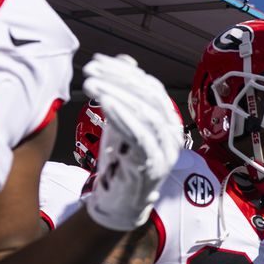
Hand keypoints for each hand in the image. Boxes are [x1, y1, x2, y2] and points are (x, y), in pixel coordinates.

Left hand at [81, 54, 184, 231]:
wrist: (120, 203)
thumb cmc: (120, 161)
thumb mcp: (121, 122)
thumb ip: (125, 95)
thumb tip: (125, 60)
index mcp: (167, 121)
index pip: (151, 87)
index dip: (125, 71)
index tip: (98, 60)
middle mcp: (172, 134)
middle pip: (150, 96)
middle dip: (119, 79)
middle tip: (91, 68)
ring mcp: (165, 150)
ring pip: (146, 113)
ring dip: (118, 93)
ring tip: (92, 83)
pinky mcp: (153, 165)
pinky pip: (141, 135)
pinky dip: (123, 116)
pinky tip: (104, 103)